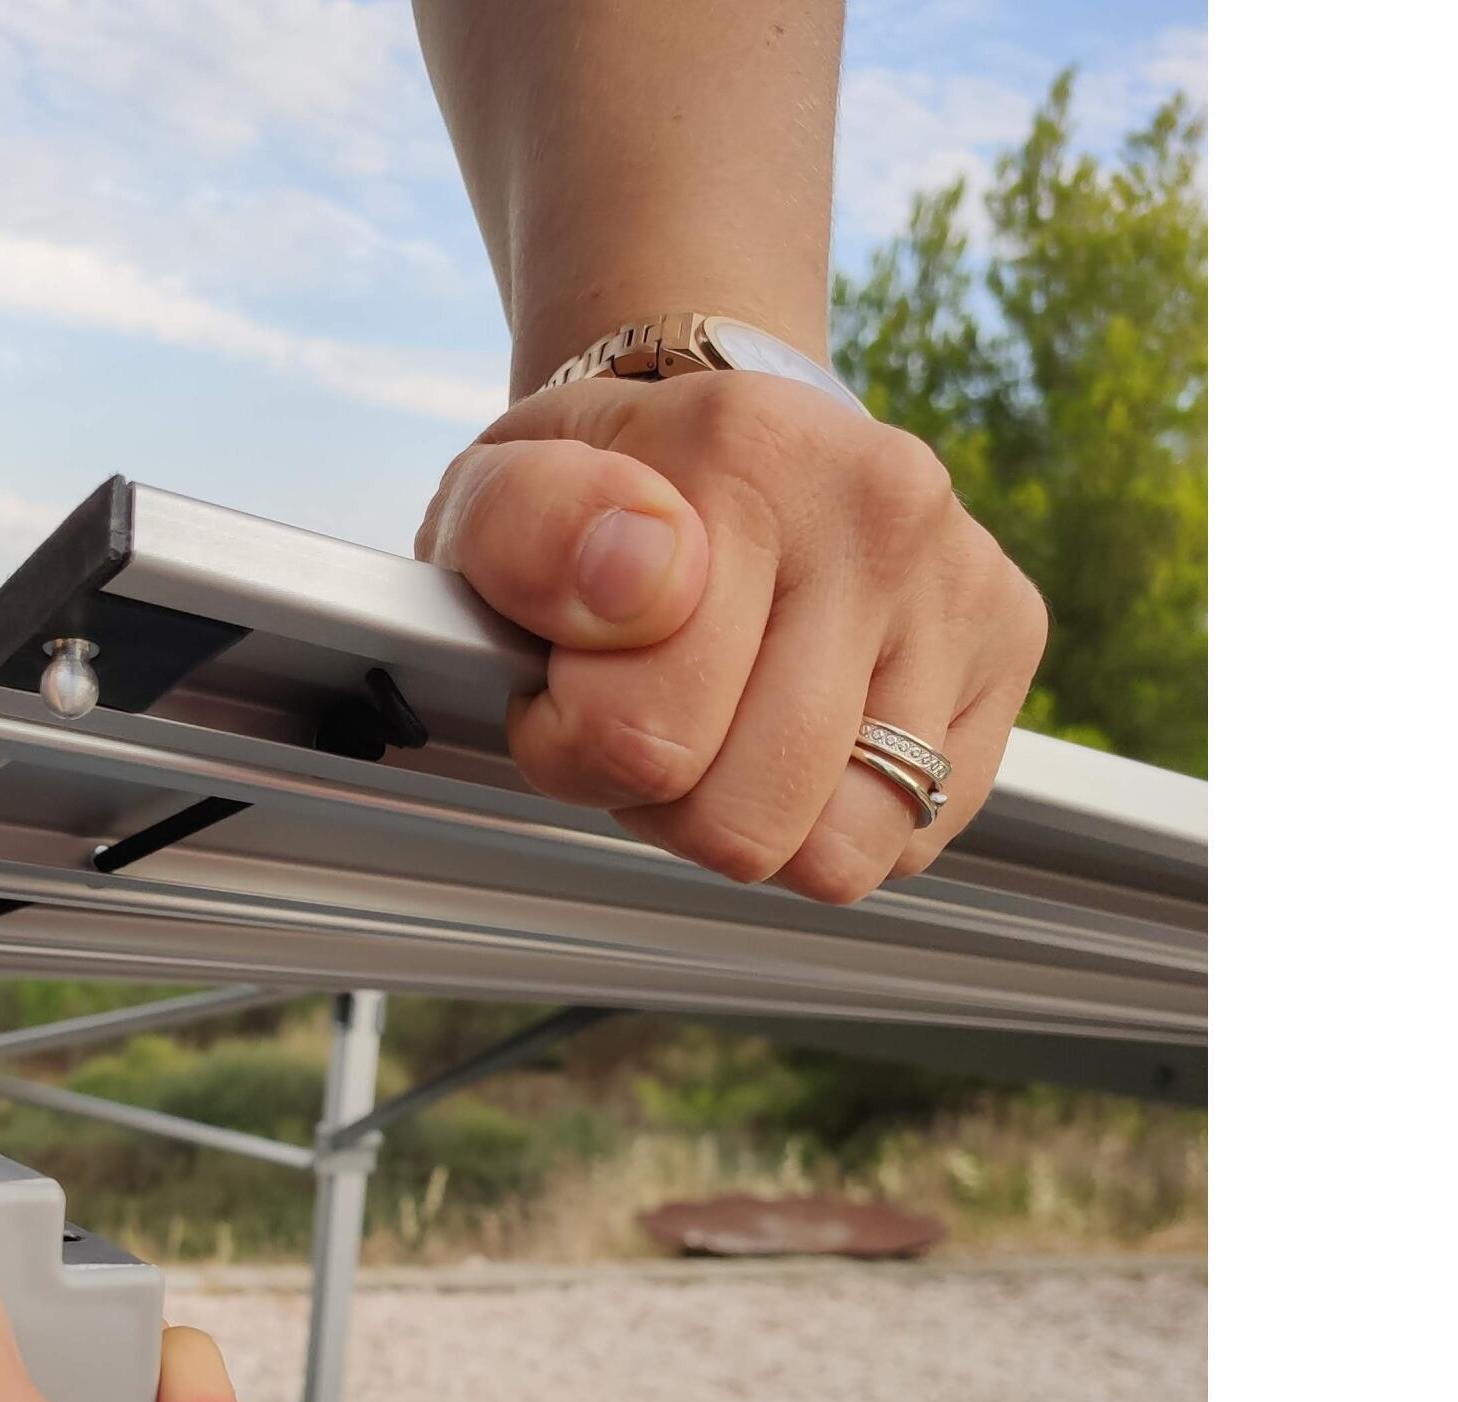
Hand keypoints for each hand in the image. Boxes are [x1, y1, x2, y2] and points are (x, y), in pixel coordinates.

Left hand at [418, 372, 1048, 900]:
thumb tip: (641, 580)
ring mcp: (960, 580)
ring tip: (722, 730)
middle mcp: (880, 510)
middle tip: (647, 714)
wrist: (725, 439)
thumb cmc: (601, 503)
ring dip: (755, 825)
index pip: (641, 739)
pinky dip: (834, 820)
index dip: (569, 745)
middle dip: (664, 802)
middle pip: (744, 824)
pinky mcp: (1011, 643)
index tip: (563, 682)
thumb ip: (523, 531)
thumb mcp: (498, 494)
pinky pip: (908, 842)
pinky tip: (797, 730)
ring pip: (838, 855)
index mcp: (746, 458)